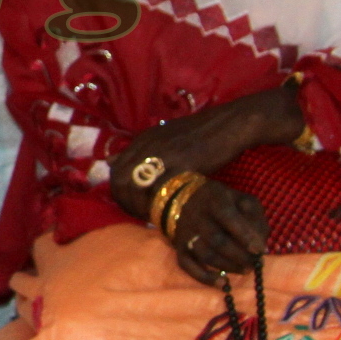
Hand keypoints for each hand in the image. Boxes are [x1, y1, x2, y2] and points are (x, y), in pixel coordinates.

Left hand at [109, 84, 306, 222]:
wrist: (230, 124)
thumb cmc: (200, 134)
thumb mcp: (164, 138)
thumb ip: (139, 152)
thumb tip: (110, 162)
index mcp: (143, 139)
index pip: (115, 169)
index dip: (118, 191)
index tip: (129, 204)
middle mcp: (148, 145)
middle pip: (121, 180)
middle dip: (125, 202)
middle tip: (139, 214)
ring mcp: (165, 154)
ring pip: (139, 186)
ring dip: (141, 205)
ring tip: (153, 215)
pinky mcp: (183, 164)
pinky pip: (165, 189)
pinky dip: (163, 204)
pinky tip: (170, 210)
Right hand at [169, 181, 268, 285]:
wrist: (181, 198)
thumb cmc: (221, 201)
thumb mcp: (241, 199)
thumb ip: (255, 217)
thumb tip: (261, 244)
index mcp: (215, 200)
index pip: (229, 217)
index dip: (245, 235)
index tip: (260, 250)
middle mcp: (197, 217)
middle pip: (217, 240)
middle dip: (240, 256)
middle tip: (254, 263)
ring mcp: (186, 233)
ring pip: (206, 255)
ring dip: (228, 267)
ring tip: (245, 270)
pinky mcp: (179, 247)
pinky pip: (188, 266)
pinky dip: (205, 278)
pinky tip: (222, 283)